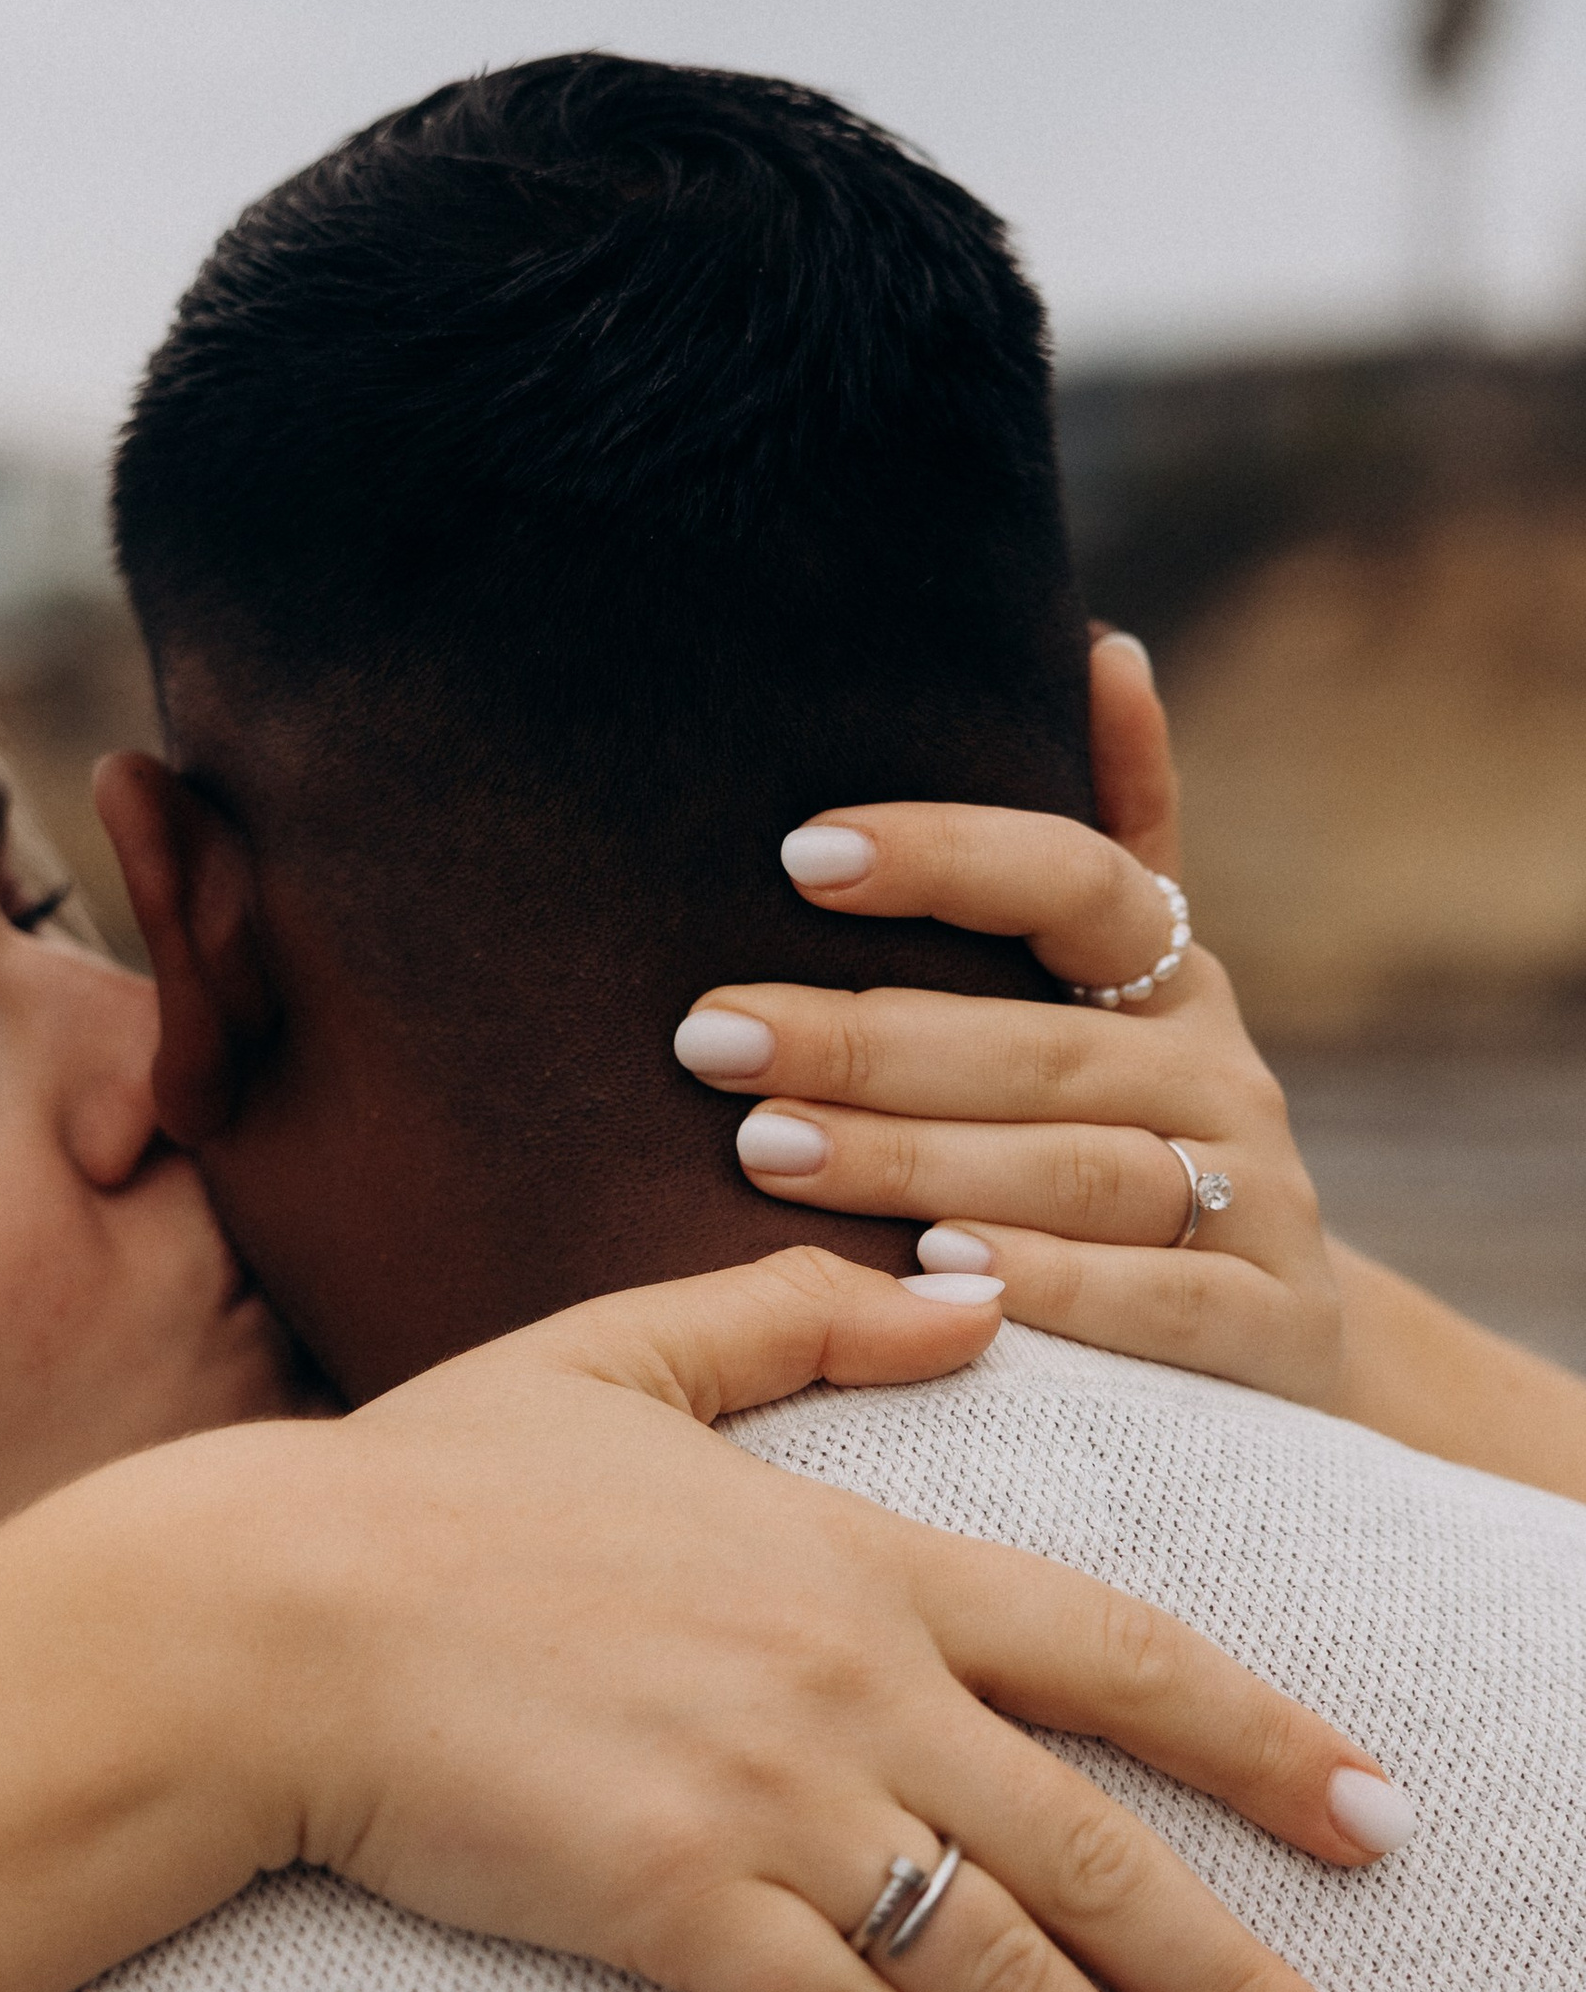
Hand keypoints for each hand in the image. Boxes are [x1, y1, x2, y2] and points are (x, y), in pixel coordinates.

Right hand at [221, 1247, 1397, 1991]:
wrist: (265, 1608)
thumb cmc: (423, 1483)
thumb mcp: (617, 1355)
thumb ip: (802, 1324)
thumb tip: (969, 1305)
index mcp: (852, 1556)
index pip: (1114, 1652)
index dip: (1261, 1739)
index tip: (1377, 1817)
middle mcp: (846, 1684)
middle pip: (1097, 1844)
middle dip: (1244, 1972)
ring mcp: (766, 1800)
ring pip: (1003, 1962)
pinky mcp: (674, 1909)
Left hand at [674, 633, 1349, 1408]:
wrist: (1279, 1350)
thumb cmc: (1135, 1144)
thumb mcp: (1121, 999)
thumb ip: (1111, 835)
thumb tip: (1099, 641)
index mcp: (1167, 980)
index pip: (1074, 882)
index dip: (948, 857)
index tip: (798, 854)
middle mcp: (1222, 1077)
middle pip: (1037, 1047)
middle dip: (864, 1041)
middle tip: (712, 1038)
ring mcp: (1259, 1204)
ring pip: (1077, 1171)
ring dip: (915, 1160)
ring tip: (766, 1151)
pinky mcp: (1273, 1331)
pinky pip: (1155, 1305)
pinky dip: (1050, 1287)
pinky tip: (939, 1279)